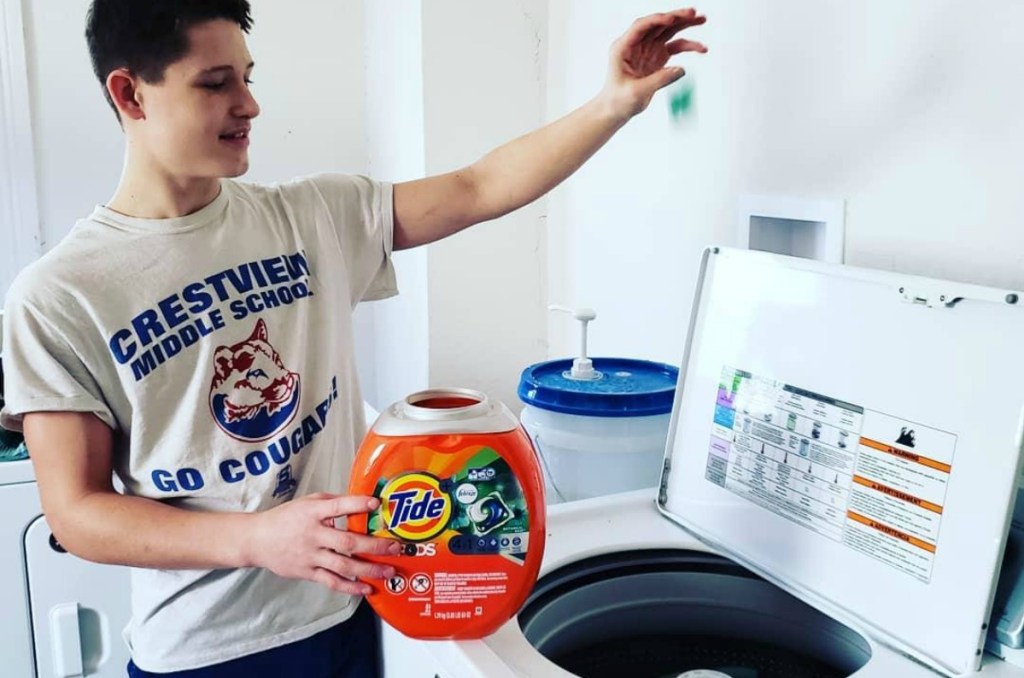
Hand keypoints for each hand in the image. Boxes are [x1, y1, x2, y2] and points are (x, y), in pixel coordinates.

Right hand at [249, 492, 400, 594]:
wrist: (257, 540)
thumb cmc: (286, 518)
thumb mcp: (307, 502)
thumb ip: (332, 503)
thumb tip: (361, 501)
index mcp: (313, 513)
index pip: (338, 507)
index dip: (357, 505)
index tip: (375, 503)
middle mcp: (313, 534)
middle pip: (347, 541)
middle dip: (375, 545)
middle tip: (396, 547)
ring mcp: (310, 556)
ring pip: (343, 565)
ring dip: (369, 569)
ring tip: (389, 571)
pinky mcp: (307, 572)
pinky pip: (332, 581)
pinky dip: (350, 586)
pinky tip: (367, 588)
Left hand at [600, 8, 707, 120]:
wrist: (616, 110)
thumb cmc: (618, 100)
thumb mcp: (637, 92)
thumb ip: (659, 80)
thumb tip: (681, 70)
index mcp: (623, 48)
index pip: (640, 26)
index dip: (656, 20)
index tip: (671, 18)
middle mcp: (636, 44)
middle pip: (657, 24)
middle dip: (676, 17)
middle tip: (693, 13)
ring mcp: (647, 49)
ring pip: (668, 31)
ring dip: (684, 24)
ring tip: (701, 20)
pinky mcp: (657, 58)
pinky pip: (674, 47)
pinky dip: (687, 46)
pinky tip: (700, 48)